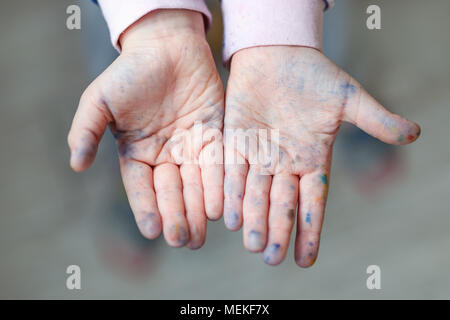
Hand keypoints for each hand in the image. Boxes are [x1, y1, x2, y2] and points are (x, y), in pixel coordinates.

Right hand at [68, 10, 223, 248]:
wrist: (167, 45)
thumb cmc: (130, 72)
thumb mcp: (99, 100)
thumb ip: (86, 131)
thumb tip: (75, 165)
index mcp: (138, 154)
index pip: (142, 188)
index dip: (147, 209)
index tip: (153, 231)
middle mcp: (166, 157)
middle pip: (172, 193)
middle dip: (178, 217)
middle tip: (184, 241)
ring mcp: (191, 148)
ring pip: (196, 185)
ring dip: (200, 210)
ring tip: (203, 233)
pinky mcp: (214, 136)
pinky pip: (217, 163)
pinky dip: (218, 184)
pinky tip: (221, 205)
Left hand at [223, 46, 419, 266]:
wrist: (278, 54)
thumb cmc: (315, 76)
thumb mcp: (349, 98)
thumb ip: (375, 119)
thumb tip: (414, 134)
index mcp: (312, 160)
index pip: (313, 202)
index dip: (310, 231)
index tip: (305, 261)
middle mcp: (284, 164)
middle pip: (282, 204)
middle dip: (278, 230)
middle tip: (271, 258)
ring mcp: (259, 155)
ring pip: (256, 193)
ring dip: (254, 218)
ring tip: (252, 244)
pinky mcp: (235, 141)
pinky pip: (232, 171)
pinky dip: (232, 192)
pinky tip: (229, 216)